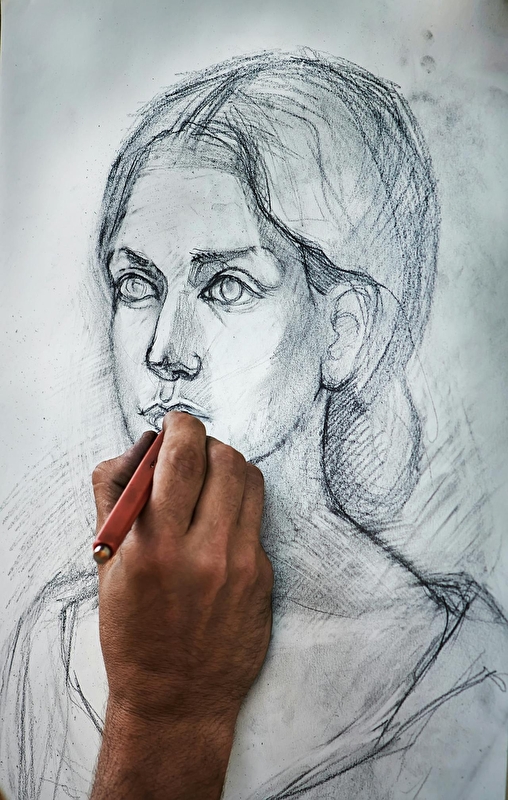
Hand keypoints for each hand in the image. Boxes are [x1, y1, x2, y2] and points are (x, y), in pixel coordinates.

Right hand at [90, 412, 272, 799]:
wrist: (177, 699)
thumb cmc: (134, 633)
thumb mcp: (107, 565)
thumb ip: (114, 495)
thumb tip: (140, 447)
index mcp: (155, 546)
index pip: (181, 456)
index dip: (181, 426)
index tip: (176, 423)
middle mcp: (204, 551)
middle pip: (225, 458)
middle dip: (206, 442)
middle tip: (192, 450)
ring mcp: (242, 564)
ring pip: (250, 480)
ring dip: (228, 466)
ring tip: (210, 479)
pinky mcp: (264, 576)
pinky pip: (257, 516)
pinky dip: (239, 504)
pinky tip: (220, 523)